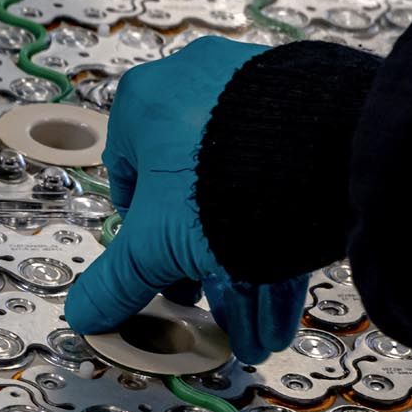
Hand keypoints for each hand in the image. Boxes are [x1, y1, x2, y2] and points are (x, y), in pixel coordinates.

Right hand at [63, 37, 306, 365]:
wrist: (327, 147)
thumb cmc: (224, 176)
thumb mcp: (155, 243)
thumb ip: (117, 281)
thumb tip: (84, 313)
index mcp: (143, 103)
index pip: (130, 180)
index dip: (146, 238)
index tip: (165, 272)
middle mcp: (196, 87)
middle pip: (192, 197)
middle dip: (206, 264)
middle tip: (215, 301)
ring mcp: (255, 92)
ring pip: (243, 196)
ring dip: (249, 267)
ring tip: (259, 324)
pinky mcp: (306, 106)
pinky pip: (284, 179)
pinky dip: (282, 235)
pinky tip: (288, 296)